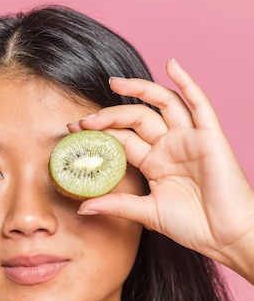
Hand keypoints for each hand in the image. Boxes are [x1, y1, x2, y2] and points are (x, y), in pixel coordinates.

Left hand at [73, 58, 253, 282]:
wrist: (227, 236)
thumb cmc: (193, 226)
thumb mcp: (148, 213)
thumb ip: (117, 205)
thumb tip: (83, 207)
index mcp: (154, 163)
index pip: (122, 139)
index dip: (99, 134)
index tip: (73, 132)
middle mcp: (169, 146)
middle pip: (135, 119)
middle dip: (108, 116)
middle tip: (84, 120)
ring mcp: (189, 138)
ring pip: (161, 104)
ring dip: (139, 90)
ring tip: (114, 83)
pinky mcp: (210, 136)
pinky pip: (199, 103)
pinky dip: (187, 82)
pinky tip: (171, 64)